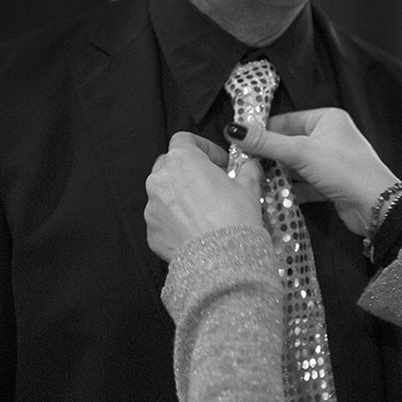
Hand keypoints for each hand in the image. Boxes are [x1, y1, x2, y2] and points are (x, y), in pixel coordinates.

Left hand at [145, 132, 263, 262]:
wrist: (221, 262)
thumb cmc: (234, 220)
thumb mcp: (249, 188)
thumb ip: (248, 169)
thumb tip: (250, 164)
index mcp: (182, 160)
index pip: (185, 139)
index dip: (204, 148)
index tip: (219, 162)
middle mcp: (160, 179)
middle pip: (170, 165)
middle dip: (189, 171)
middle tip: (212, 185)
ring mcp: (152, 206)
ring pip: (164, 193)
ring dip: (181, 196)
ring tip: (205, 212)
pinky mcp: (151, 231)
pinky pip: (162, 219)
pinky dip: (175, 221)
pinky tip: (196, 231)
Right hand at [226, 108, 398, 236]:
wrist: (377, 206)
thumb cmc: (345, 170)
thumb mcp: (300, 152)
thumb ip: (266, 143)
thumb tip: (235, 129)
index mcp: (326, 119)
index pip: (286, 120)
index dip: (263, 131)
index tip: (240, 142)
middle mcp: (329, 137)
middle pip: (289, 144)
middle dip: (269, 157)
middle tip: (244, 165)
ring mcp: (330, 162)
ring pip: (295, 166)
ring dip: (278, 175)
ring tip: (254, 182)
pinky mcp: (330, 184)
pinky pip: (304, 184)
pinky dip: (290, 190)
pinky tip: (273, 197)